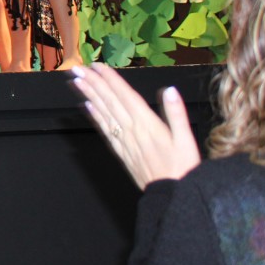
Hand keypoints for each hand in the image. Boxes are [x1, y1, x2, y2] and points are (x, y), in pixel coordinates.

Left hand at [72, 64, 200, 189]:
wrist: (171, 197)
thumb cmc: (183, 169)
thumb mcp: (187, 140)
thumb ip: (176, 114)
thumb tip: (169, 90)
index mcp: (148, 124)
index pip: (126, 96)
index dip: (111, 79)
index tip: (98, 66)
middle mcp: (132, 130)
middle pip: (110, 102)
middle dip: (93, 83)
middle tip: (78, 69)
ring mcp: (124, 141)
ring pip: (104, 113)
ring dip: (90, 96)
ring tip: (77, 82)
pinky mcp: (121, 152)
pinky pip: (105, 130)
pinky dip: (95, 117)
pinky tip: (87, 107)